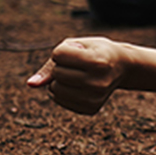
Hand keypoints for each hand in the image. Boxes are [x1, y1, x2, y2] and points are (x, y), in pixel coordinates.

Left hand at [27, 37, 155, 114]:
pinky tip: (80, 86)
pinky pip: (59, 100)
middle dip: (63, 67)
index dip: (64, 51)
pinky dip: (64, 91)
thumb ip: (50, 64)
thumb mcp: (77, 46)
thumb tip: (31, 85)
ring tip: (80, 75)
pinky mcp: (92, 108)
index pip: (58, 55)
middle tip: (82, 65)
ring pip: (55, 90)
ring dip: (61, 80)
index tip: (81, 52)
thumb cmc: (97, 52)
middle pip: (57, 74)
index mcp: (98, 62)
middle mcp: (99, 82)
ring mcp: (96, 98)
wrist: (123, 66)